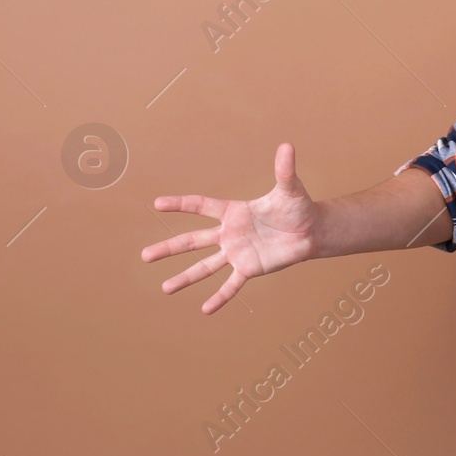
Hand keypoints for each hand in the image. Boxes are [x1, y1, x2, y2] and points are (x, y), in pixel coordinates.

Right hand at [140, 143, 317, 313]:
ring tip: (165, 289)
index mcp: (234, 211)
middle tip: (145, 256)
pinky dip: (220, 297)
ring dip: (185, 278)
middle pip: (193, 241)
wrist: (310, 231)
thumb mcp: (290, 188)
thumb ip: (284, 170)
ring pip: (205, 267)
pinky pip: (231, 285)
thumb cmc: (297, 207)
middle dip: (169, 248)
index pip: (202, 206)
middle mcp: (229, 233)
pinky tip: (205, 309)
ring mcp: (237, 253)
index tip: (158, 203)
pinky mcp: (250, 268)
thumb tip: (287, 146)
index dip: (181, 204)